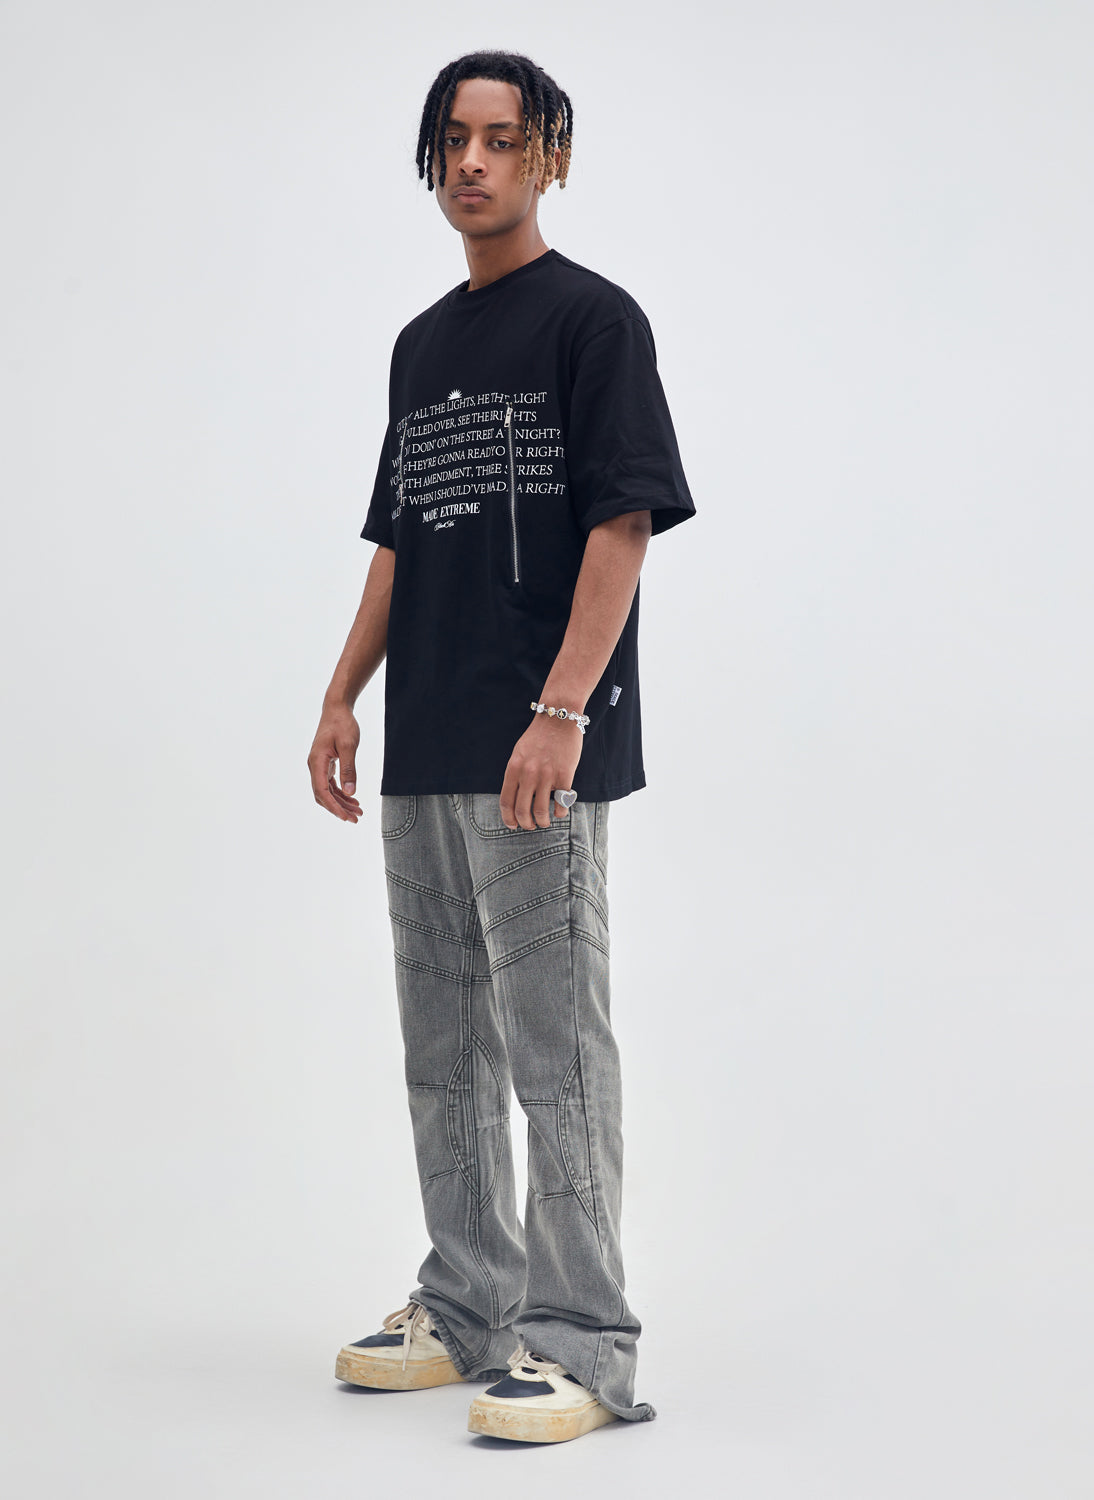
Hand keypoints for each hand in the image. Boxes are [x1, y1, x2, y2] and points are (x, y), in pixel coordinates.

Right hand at [308, 701, 362, 822]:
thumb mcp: (349, 746)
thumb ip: (349, 769)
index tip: (346, 817)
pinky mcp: (325, 764)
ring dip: (341, 802)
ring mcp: (318, 765)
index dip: (334, 806)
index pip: (322, 791)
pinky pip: (330, 783)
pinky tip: (352, 798)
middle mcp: (314, 766)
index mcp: (317, 762)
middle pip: (323, 795)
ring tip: (358, 811)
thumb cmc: (342, 724)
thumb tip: (350, 792)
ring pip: (327, 791)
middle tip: (356, 818)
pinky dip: (340, 792)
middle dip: (339, 808)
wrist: (336, 709)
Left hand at [500, 713, 582, 829]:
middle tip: (531, 826)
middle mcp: (528, 774)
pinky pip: (561, 803)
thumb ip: (516, 774)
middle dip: (526, 824)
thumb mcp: (519, 753)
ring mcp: (547, 775)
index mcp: (513, 768)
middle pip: (522, 810)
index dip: (508, 818)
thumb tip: (516, 798)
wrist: (558, 718)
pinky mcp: (565, 775)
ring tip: (545, 822)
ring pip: (541, 811)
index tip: (513, 825)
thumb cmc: (538, 736)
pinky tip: (560, 812)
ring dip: (543, 822)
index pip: (506, 801)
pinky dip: (560, 813)